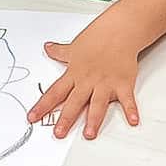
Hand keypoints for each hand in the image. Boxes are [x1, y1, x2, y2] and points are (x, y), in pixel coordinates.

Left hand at [27, 20, 141, 139]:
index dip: (42, 106)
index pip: (54, 92)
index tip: (32, 117)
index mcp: (74, 74)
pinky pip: (127, 99)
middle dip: (65, 119)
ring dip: (93, 120)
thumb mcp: (73, 46)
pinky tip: (133, 121)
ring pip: (97, 104)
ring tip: (89, 134)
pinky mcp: (123, 83)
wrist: (118, 30)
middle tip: (59, 134)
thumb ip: (60, 52)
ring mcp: (105, 83)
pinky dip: (131, 110)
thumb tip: (47, 48)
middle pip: (74, 102)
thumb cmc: (97, 38)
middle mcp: (88, 81)